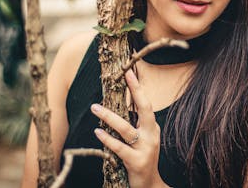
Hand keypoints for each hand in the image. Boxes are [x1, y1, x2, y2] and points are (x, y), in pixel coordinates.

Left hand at [91, 70, 168, 187]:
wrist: (150, 185)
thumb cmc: (142, 158)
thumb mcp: (144, 139)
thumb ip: (136, 124)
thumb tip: (120, 104)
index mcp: (152, 128)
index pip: (146, 103)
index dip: (138, 87)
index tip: (128, 71)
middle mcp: (152, 135)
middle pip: (145, 109)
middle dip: (135, 90)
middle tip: (122, 76)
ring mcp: (145, 148)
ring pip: (126, 128)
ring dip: (109, 117)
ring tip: (95, 107)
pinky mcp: (136, 162)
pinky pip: (119, 148)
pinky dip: (107, 139)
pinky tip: (98, 132)